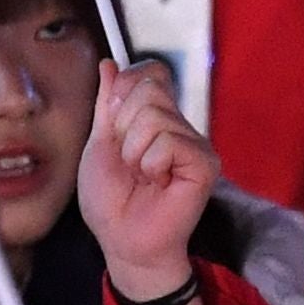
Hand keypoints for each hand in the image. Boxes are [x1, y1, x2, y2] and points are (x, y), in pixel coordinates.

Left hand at [78, 62, 222, 304]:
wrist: (122, 240)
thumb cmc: (111, 200)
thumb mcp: (99, 144)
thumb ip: (107, 104)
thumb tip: (109, 64)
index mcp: (155, 116)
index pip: (150, 71)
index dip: (126, 87)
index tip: (114, 125)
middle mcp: (178, 124)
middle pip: (149, 87)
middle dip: (123, 126)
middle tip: (129, 160)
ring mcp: (194, 143)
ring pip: (155, 116)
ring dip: (134, 151)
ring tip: (142, 176)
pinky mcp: (205, 163)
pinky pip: (170, 142)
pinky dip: (152, 164)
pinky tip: (158, 183)